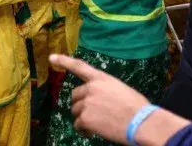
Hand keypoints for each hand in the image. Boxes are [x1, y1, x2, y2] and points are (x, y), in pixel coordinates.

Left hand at [51, 54, 189, 143]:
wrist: (139, 121)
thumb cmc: (136, 107)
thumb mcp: (120, 89)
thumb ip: (105, 90)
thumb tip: (99, 100)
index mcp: (102, 78)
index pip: (79, 66)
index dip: (64, 61)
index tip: (52, 57)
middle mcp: (91, 88)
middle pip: (75, 96)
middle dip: (81, 104)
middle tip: (93, 114)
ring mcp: (87, 103)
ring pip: (75, 111)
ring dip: (83, 118)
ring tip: (97, 124)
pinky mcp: (85, 118)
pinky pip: (78, 125)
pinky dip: (84, 130)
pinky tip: (94, 132)